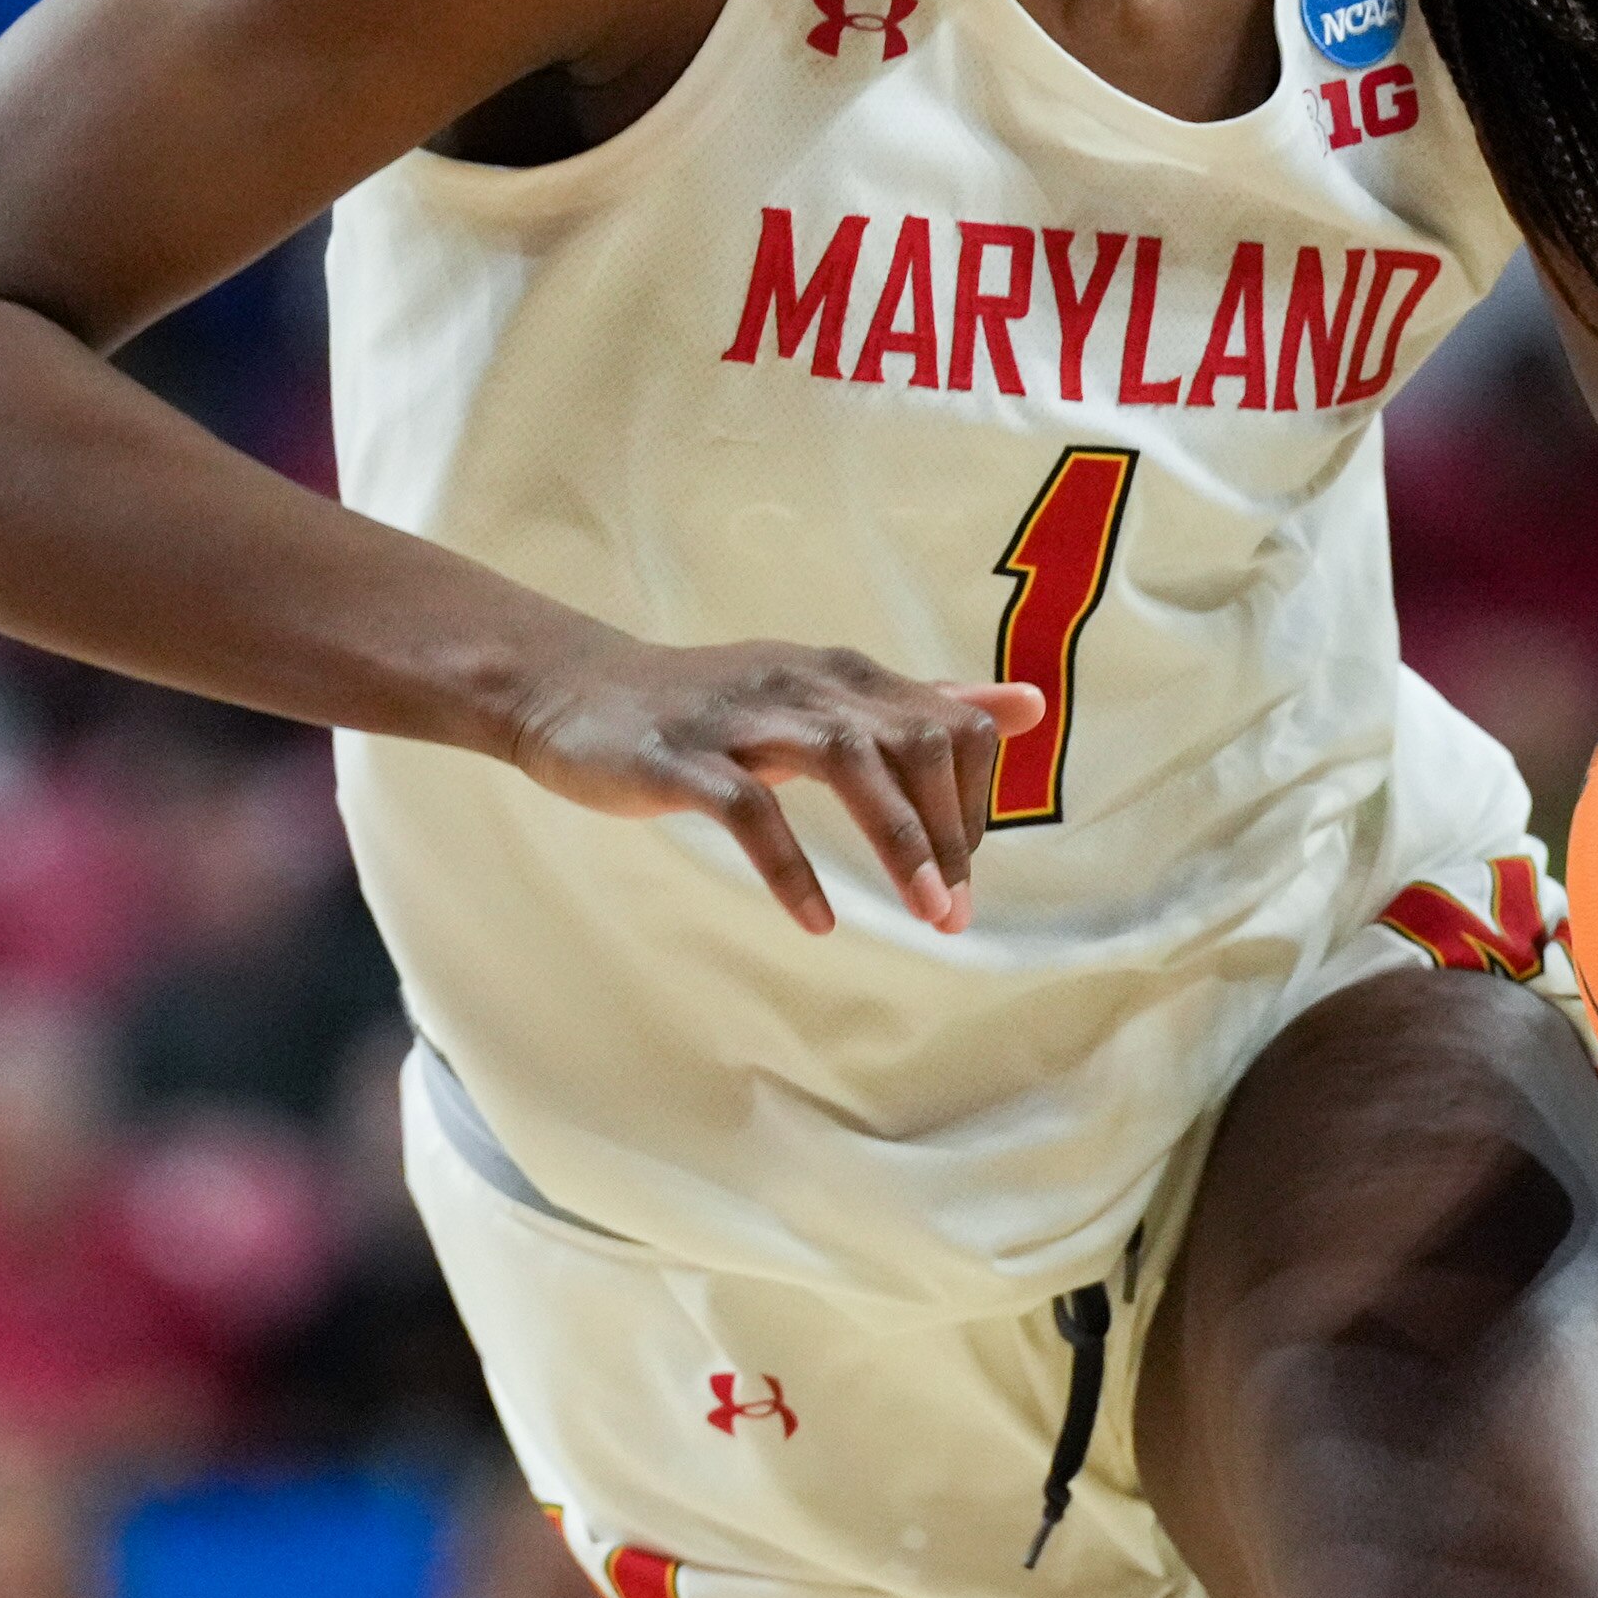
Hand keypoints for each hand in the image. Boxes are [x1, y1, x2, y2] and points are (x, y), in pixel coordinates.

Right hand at [504, 635, 1042, 936]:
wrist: (573, 691)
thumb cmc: (712, 706)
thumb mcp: (823, 696)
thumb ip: (922, 705)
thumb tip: (1025, 706)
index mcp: (843, 676)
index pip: (951, 723)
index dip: (976, 799)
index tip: (966, 868)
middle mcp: (804, 684)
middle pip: (914, 740)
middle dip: (952, 832)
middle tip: (958, 912)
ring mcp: (741, 718)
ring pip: (847, 762)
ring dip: (900, 843)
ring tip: (928, 913)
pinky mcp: (682, 759)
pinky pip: (750, 810)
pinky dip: (792, 867)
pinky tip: (820, 920)